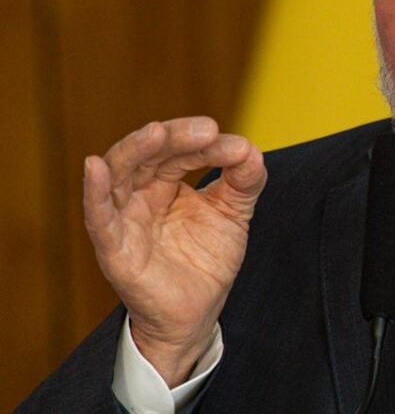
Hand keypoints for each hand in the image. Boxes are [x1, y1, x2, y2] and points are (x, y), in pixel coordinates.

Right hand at [83, 117, 265, 385]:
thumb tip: (251, 149)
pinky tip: (95, 167)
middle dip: (176, 138)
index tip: (237, 147)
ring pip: (119, 175)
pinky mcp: (114, 250)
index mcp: (164, 183)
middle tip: (208, 129)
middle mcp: (139, 195)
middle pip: (148, 154)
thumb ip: (244, 181)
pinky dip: (94, 192)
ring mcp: (123, 220)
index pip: (179, 151)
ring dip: (135, 150)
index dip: (205, 144)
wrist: (196, 314)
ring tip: (156, 133)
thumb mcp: (233, 213)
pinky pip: (99, 218)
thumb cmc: (206, 260)